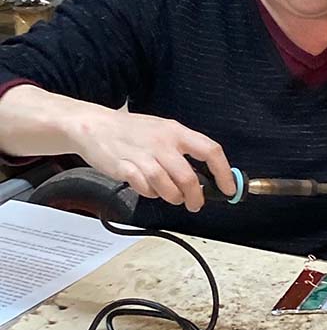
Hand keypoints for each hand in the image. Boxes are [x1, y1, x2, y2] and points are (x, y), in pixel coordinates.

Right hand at [72, 106, 235, 211]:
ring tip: (170, 196)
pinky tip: (148, 188)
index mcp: (176, 131)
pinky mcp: (125, 168)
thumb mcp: (163, 130)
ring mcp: (143, 155)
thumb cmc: (131, 131)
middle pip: (189, 178)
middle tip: (196, 203)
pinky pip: (146, 189)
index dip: (224, 173)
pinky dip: (150, 194)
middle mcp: (162, 142)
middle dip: (196, 197)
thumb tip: (209, 174)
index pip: (210, 151)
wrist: (94, 126)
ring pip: (169, 187)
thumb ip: (184, 150)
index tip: (229, 188)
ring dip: (173, 197)